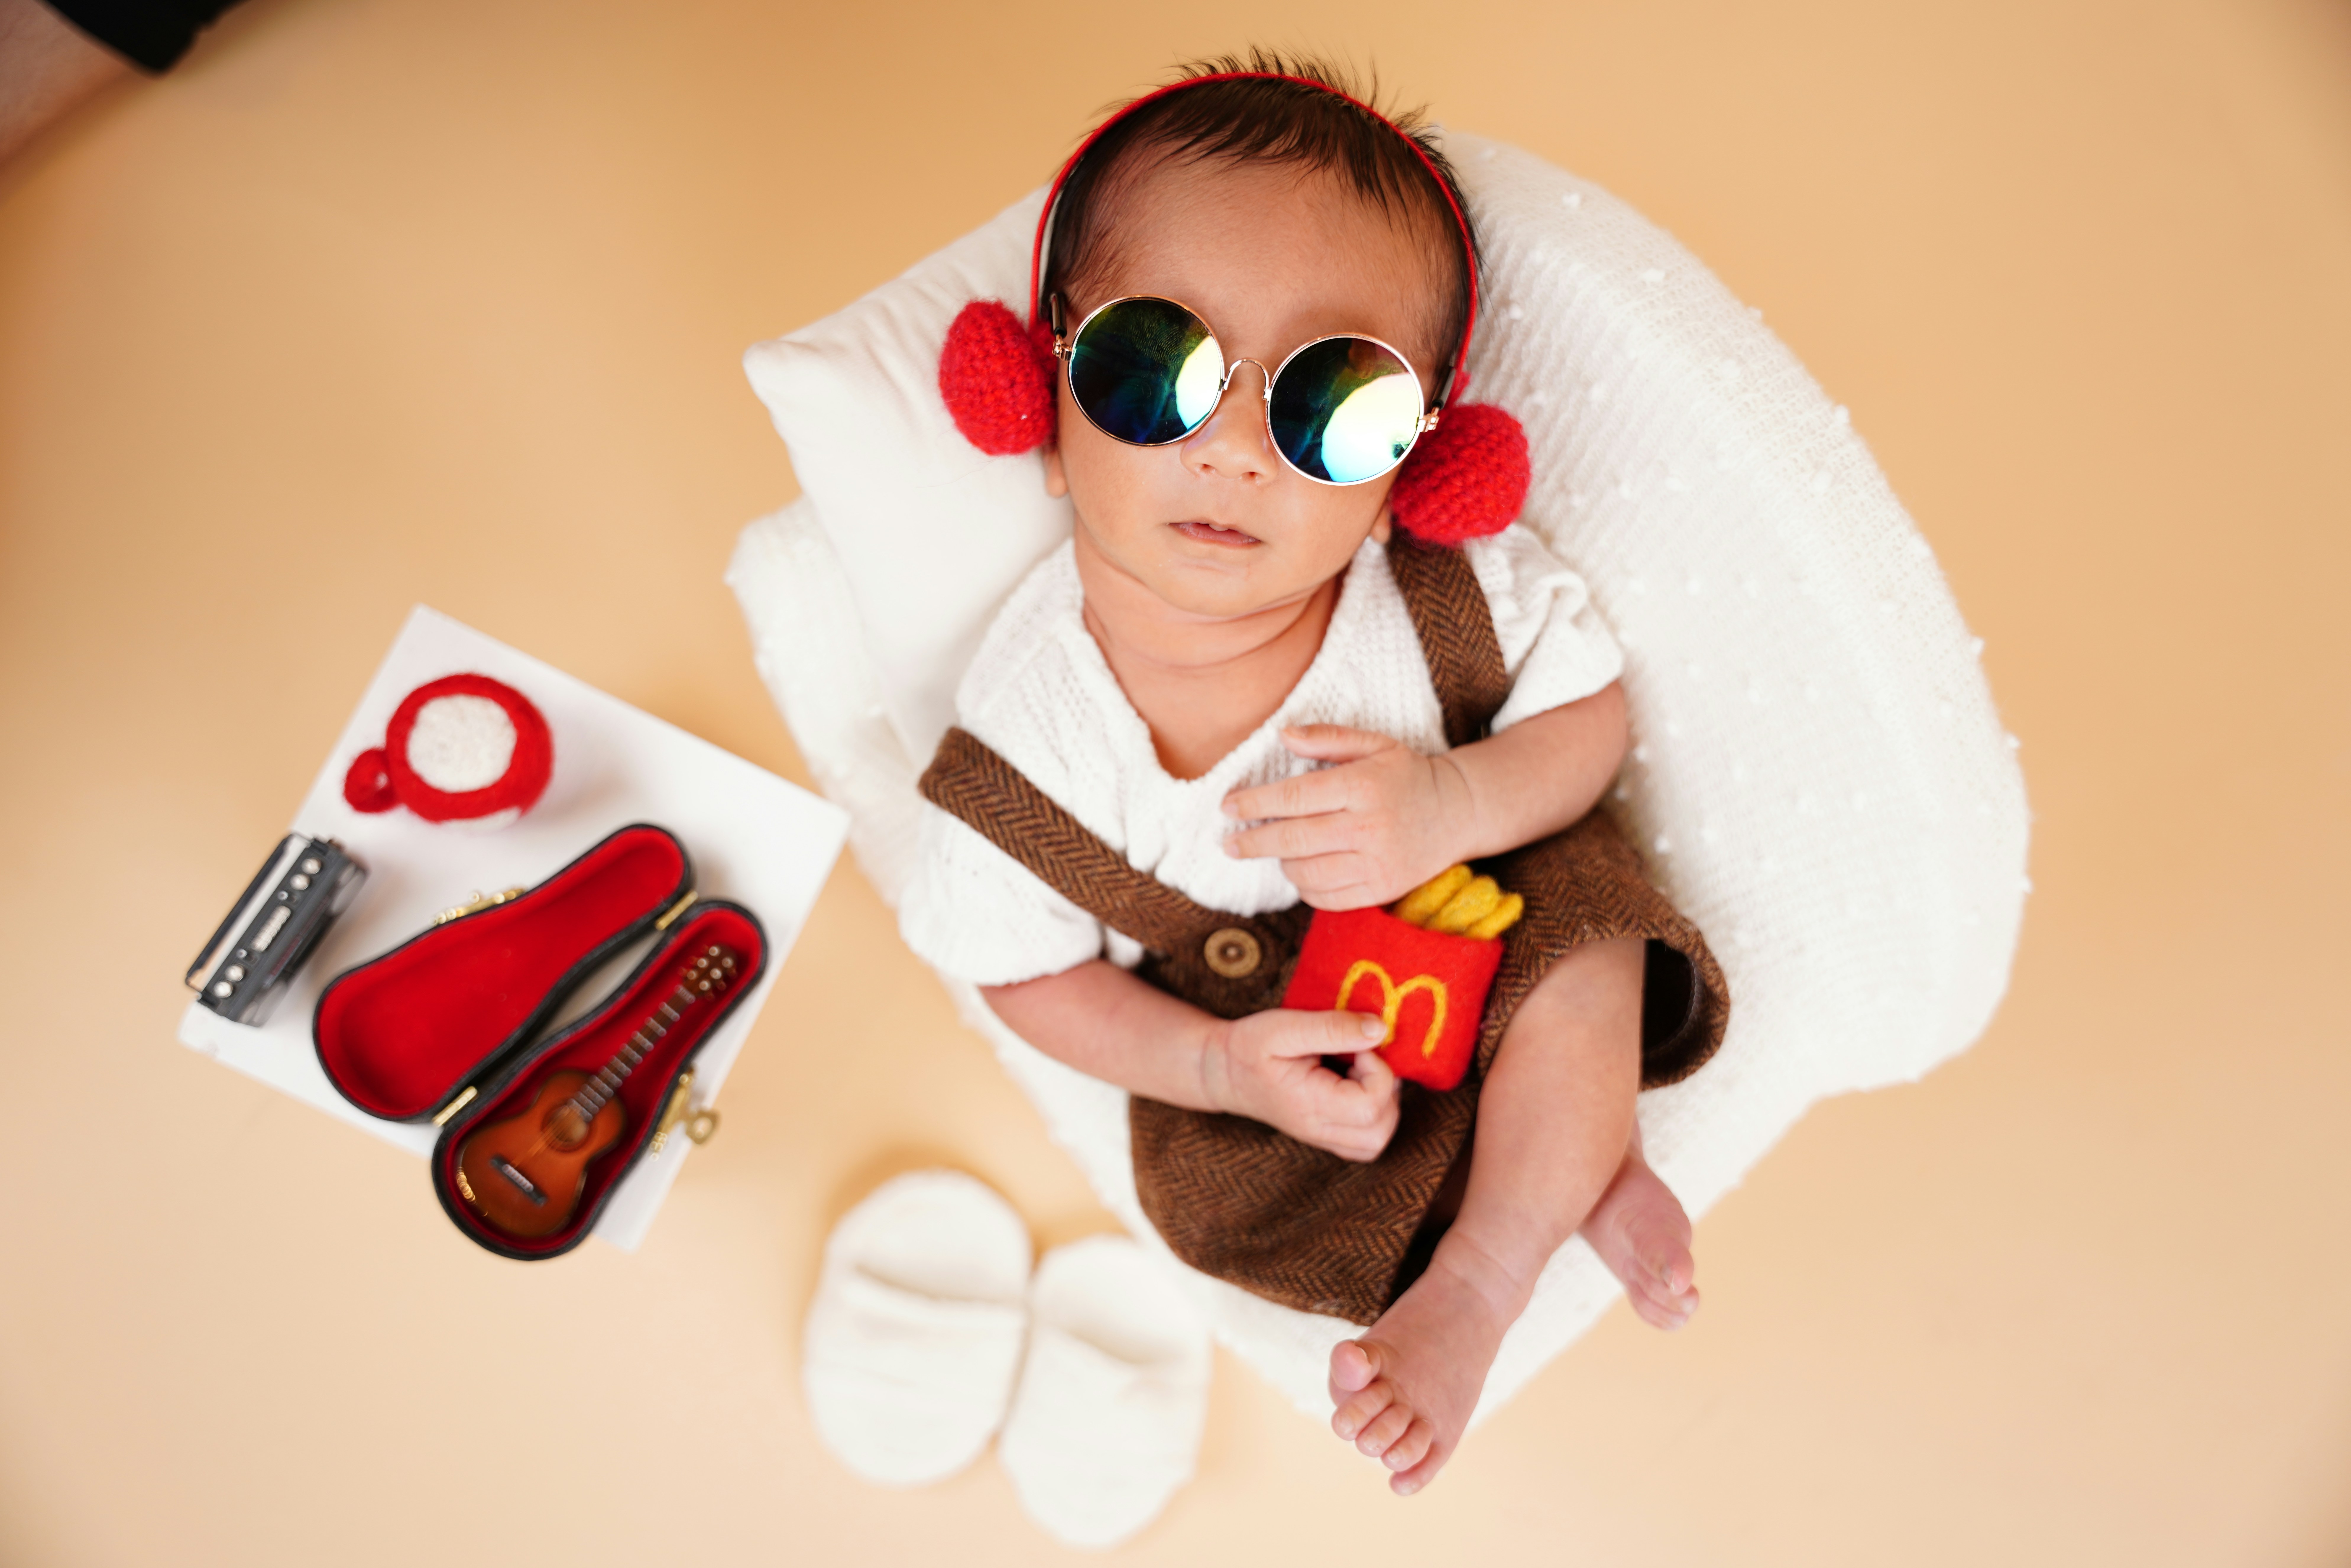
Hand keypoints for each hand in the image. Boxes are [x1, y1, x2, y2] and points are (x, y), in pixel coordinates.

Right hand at [1203, 1007, 1400, 1161]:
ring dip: (1383, 1103)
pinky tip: (1357, 1086)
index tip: (1357, 1045)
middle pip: (1380, 1129)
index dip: (1378, 1068)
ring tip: (1360, 1072)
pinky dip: (1374, 1116)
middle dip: (1385, 1089)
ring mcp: (1322, 1137)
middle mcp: (1319, 1130)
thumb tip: (1380, 1029)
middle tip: (1362, 1059)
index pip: (1370, 1104)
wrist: (1223, 1072)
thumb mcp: (1283, 1027)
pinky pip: (1365, 1141)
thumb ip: (1332, 1028)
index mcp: (1309, 1106)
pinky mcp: (1325, 1135)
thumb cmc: (1249, 1047)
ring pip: (1377, 1140)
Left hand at [1222, 726, 1472, 909]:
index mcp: (1364, 786)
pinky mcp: (1381, 890)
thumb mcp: (1374, 743)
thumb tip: (1282, 734)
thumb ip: (1327, 737)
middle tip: (1229, 843)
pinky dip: (1305, 887)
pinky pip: (1326, 897)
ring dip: (1281, 863)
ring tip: (1275, 851)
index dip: (1254, 802)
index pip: (1295, 797)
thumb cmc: (1405, 775)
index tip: (1228, 806)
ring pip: (1306, 872)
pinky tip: (1302, 871)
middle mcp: (1370, 827)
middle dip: (1253, 842)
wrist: (1457, 813)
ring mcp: (1377, 863)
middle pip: (1293, 839)